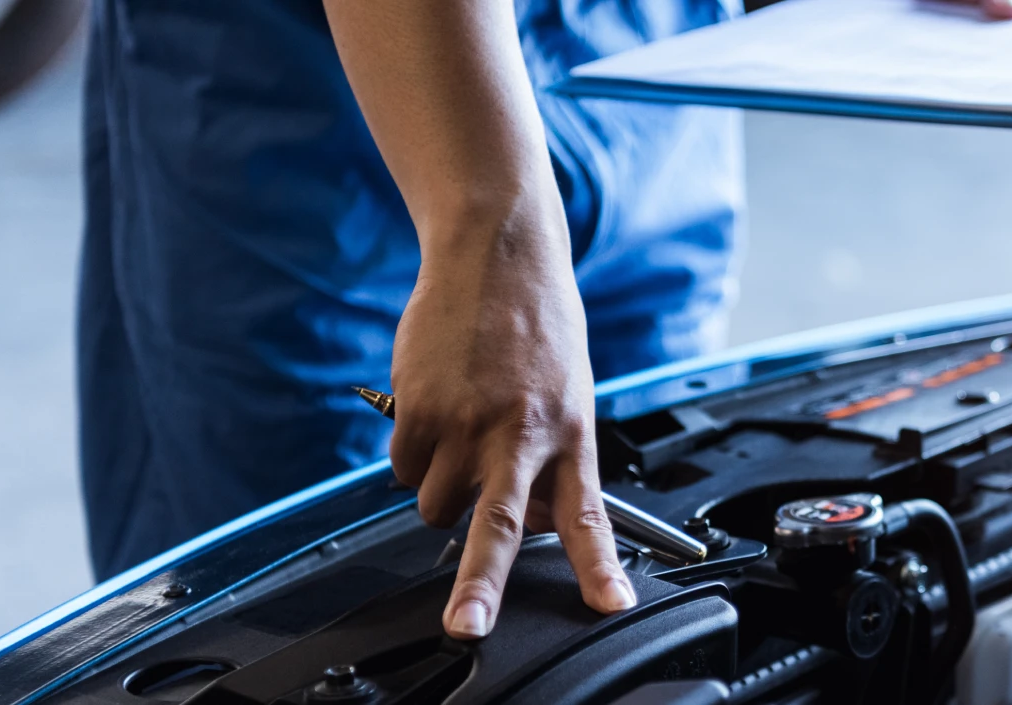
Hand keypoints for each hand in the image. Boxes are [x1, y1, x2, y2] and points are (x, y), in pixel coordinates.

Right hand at [388, 218, 634, 639]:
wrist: (495, 255)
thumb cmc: (538, 325)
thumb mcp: (568, 394)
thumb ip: (550, 460)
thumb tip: (523, 523)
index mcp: (569, 432)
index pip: (587, 513)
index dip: (598, 566)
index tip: (609, 604)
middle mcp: (518, 433)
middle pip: (496, 527)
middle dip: (478, 585)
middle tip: (467, 624)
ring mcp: (463, 423)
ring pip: (436, 505)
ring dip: (442, 491)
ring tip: (462, 437)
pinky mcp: (416, 410)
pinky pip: (402, 470)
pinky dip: (412, 457)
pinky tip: (435, 414)